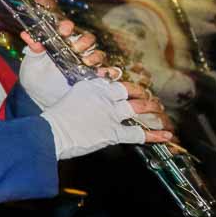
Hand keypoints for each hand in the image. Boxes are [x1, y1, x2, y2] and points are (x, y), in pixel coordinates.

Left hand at [20, 20, 115, 74]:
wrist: (42, 100)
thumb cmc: (36, 79)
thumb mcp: (32, 64)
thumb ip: (34, 50)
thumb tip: (26, 36)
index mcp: (60, 44)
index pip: (67, 30)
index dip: (67, 27)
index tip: (65, 29)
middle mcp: (76, 52)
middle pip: (87, 40)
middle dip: (83, 42)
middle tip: (76, 48)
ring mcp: (86, 64)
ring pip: (98, 54)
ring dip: (94, 56)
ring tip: (87, 62)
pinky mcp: (94, 78)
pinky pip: (108, 73)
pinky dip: (108, 72)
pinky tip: (102, 74)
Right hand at [41, 78, 173, 159]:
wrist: (50, 133)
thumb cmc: (52, 119)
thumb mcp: (67, 100)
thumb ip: (81, 100)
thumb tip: (87, 106)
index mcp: (91, 86)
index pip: (112, 80)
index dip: (122, 85)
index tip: (126, 87)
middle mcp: (104, 97)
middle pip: (130, 90)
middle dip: (141, 93)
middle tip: (147, 96)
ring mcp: (111, 114)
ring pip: (138, 108)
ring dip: (151, 109)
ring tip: (159, 111)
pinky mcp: (113, 132)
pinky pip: (138, 134)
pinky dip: (154, 135)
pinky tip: (165, 136)